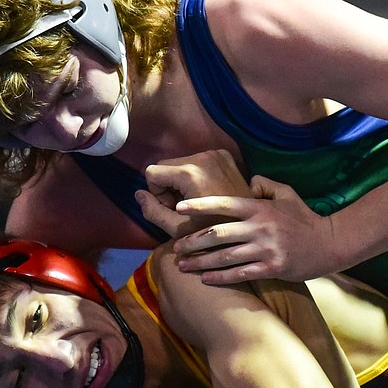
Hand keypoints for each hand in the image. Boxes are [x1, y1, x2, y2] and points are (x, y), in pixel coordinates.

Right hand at [135, 149, 250, 238]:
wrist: (248, 228)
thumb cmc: (212, 233)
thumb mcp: (176, 229)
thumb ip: (152, 211)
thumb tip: (138, 194)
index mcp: (190, 172)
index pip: (152, 172)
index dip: (157, 193)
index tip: (173, 208)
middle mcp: (204, 156)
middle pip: (166, 165)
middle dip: (169, 185)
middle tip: (184, 207)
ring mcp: (217, 154)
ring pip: (180, 162)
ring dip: (181, 181)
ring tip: (197, 202)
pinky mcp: (226, 156)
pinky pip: (197, 161)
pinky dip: (196, 175)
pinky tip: (207, 193)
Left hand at [167, 174, 340, 283]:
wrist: (330, 243)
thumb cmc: (305, 218)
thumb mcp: (287, 194)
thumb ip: (264, 185)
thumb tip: (247, 182)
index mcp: (260, 208)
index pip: (223, 204)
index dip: (199, 206)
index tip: (179, 209)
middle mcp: (259, 228)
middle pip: (217, 234)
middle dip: (192, 241)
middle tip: (175, 247)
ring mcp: (266, 249)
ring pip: (225, 257)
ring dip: (200, 262)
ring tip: (182, 266)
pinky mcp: (272, 268)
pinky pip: (240, 274)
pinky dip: (220, 277)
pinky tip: (205, 279)